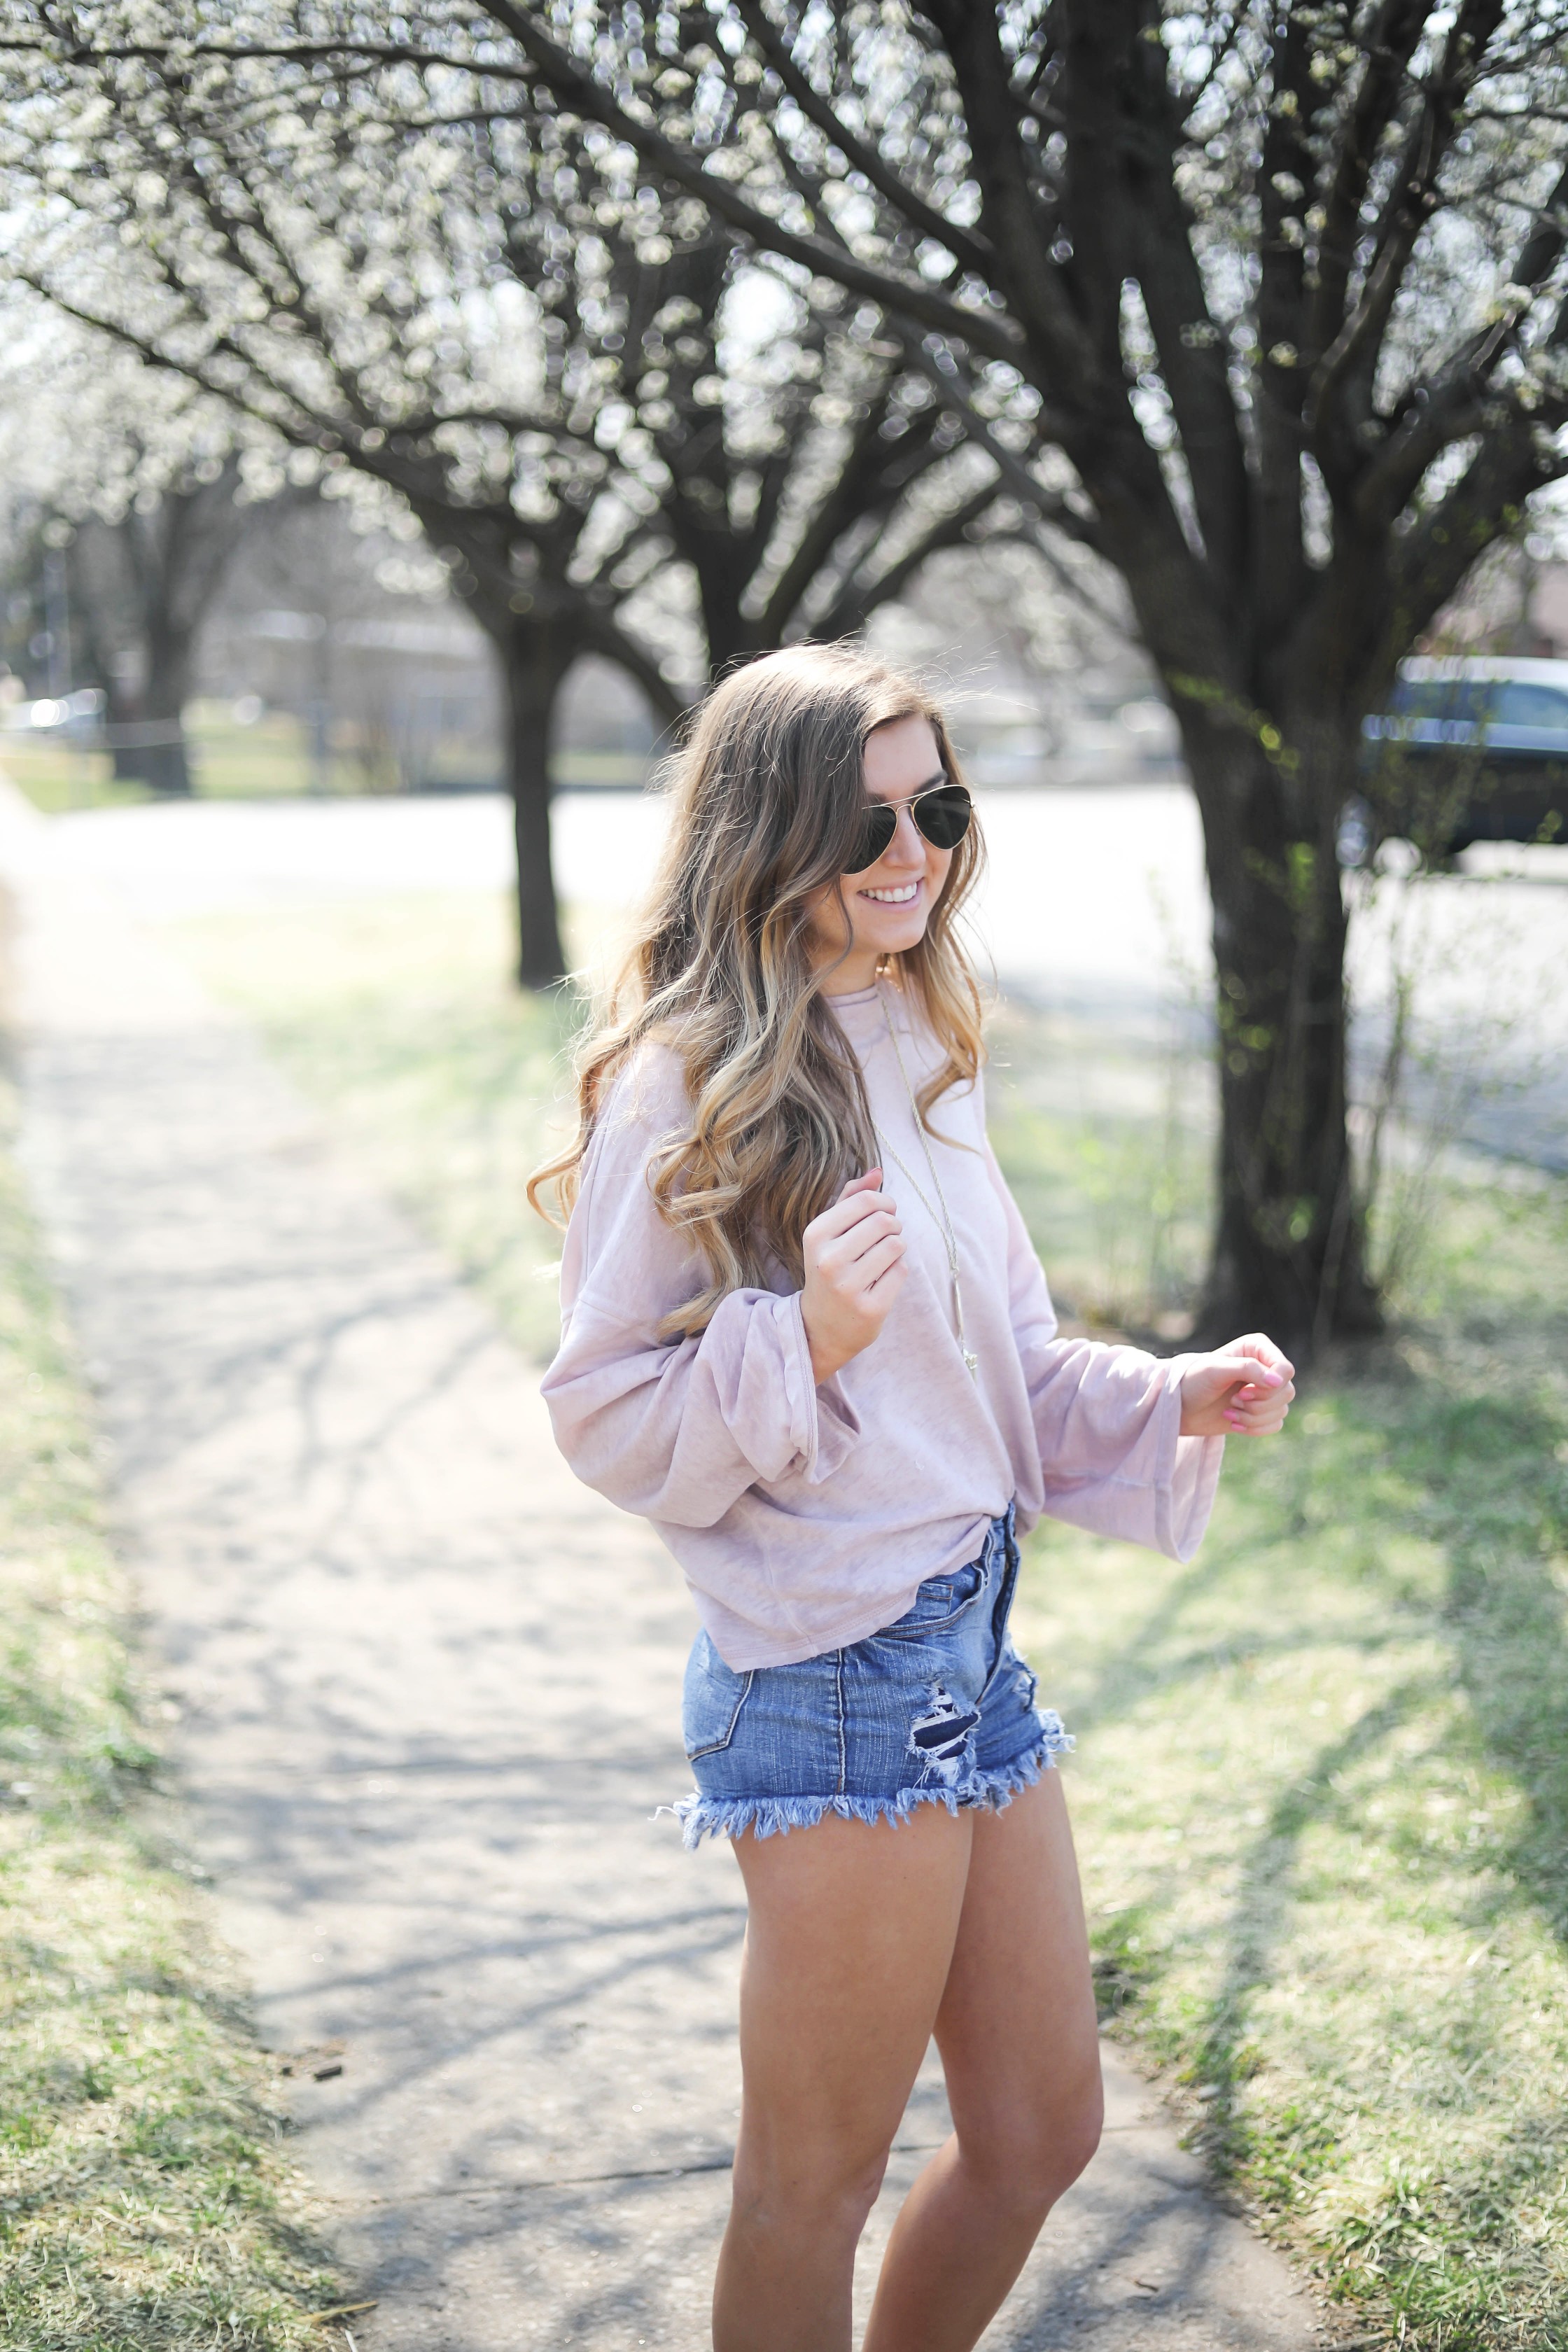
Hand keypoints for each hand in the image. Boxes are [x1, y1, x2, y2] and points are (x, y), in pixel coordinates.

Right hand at [800, 1169, 906, 1382]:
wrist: (821, 1327)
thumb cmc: (830, 1269)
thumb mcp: (830, 1234)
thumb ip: (850, 1199)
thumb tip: (877, 1171)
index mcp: (815, 1235)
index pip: (866, 1201)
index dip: (884, 1202)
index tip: (885, 1213)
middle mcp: (828, 1261)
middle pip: (884, 1221)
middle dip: (894, 1224)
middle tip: (888, 1235)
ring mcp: (848, 1287)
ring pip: (897, 1245)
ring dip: (897, 1247)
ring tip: (884, 1257)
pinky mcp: (870, 1308)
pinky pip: (901, 1271)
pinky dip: (898, 1270)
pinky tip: (883, 1279)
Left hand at [1178, 1332, 1295, 1438]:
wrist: (1181, 1407)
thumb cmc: (1194, 1381)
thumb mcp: (1216, 1369)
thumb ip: (1248, 1369)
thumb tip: (1279, 1381)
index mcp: (1258, 1348)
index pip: (1285, 1369)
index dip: (1269, 1386)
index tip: (1243, 1391)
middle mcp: (1266, 1367)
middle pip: (1287, 1392)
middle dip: (1258, 1403)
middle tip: (1234, 1400)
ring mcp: (1266, 1391)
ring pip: (1281, 1410)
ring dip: (1253, 1417)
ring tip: (1229, 1410)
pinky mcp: (1262, 1412)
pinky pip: (1275, 1424)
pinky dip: (1255, 1428)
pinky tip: (1233, 1422)